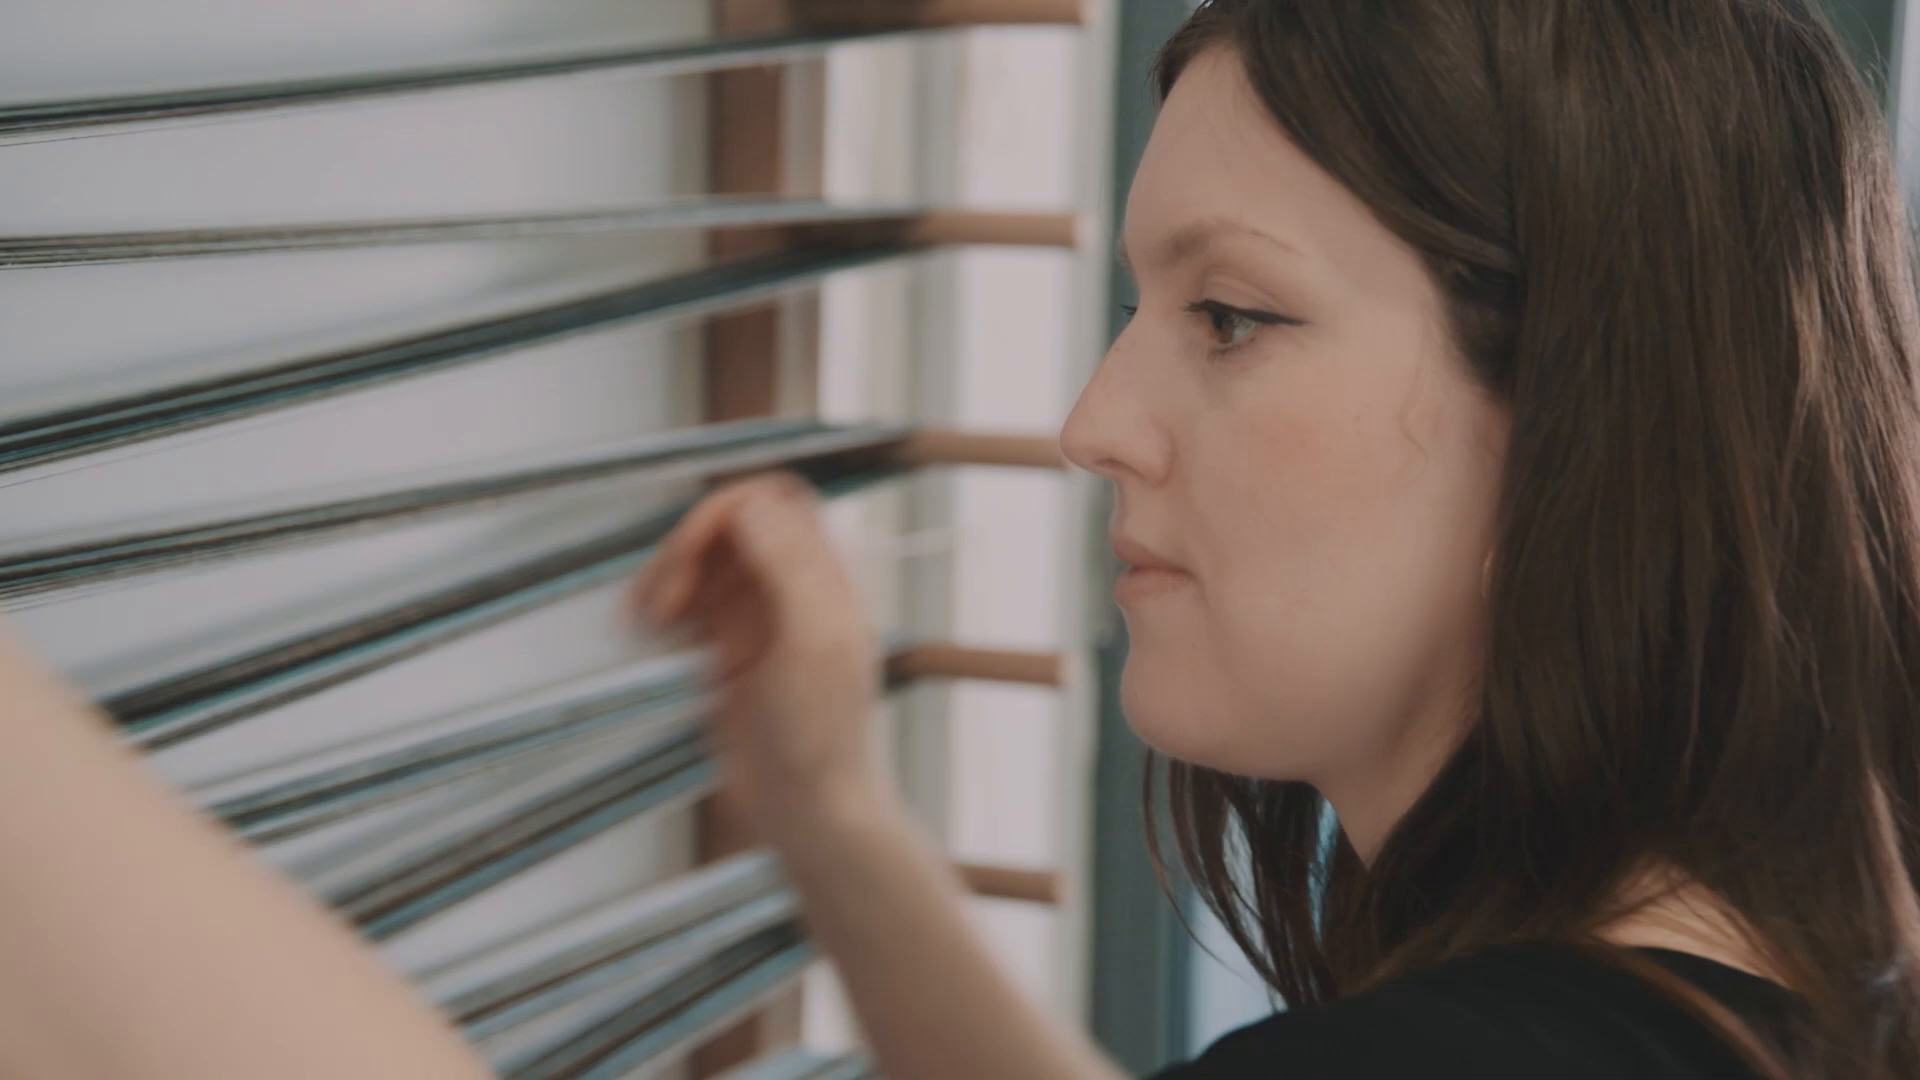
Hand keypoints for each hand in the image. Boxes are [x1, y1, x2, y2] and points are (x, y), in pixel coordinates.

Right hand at [632, 473, 885, 834]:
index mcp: (825, 575)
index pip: (772, 499)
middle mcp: (792, 587)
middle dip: (684, 551)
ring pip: (700, 563)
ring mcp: (758, 618)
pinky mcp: (727, 650)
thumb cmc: (824, 737)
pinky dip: (656, 609)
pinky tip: (644, 633)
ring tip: (647, 624)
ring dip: (663, 579)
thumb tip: (750, 503)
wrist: (809, 814)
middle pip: (726, 527)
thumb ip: (789, 565)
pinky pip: (685, 604)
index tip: (690, 551)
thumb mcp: (813, 643)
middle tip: (665, 603)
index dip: (725, 509)